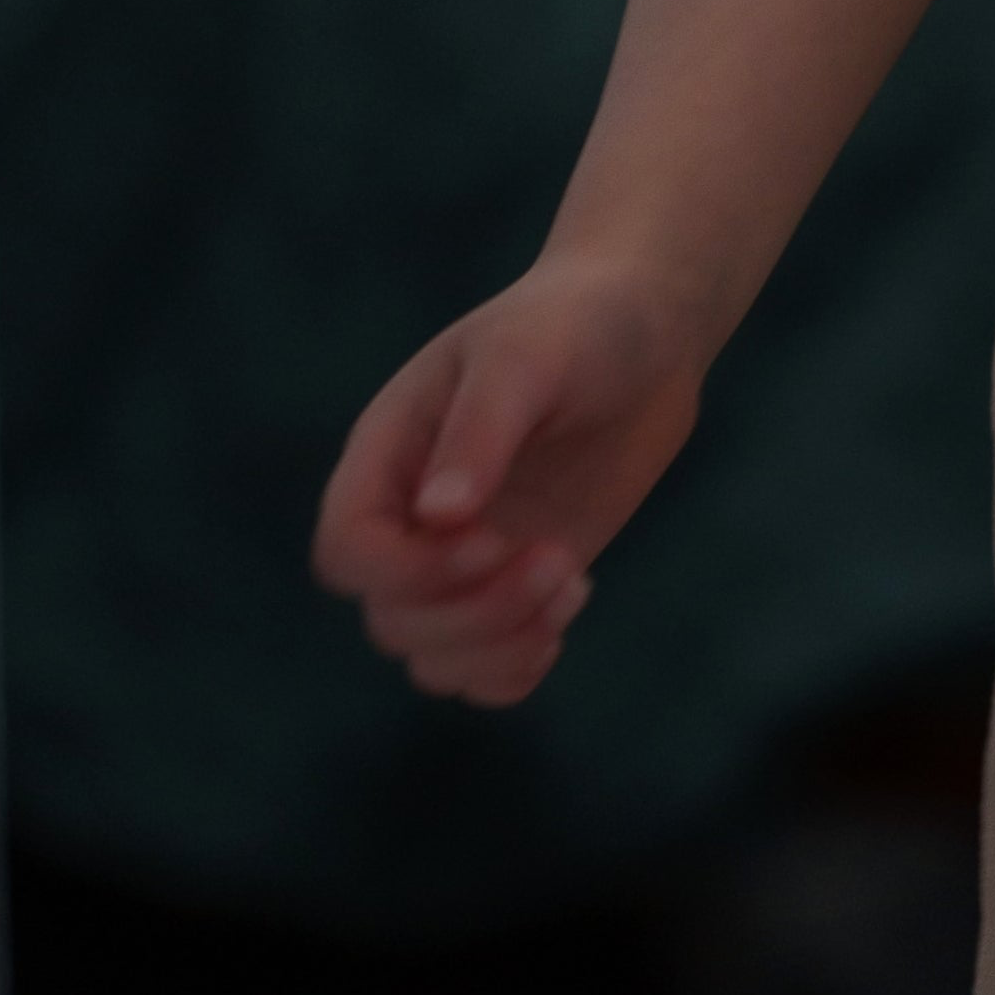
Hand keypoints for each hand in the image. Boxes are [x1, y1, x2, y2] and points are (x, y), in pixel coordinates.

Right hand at [311, 256, 708, 707]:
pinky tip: (563, 618)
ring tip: (573, 585)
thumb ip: (481, 430)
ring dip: (498, 645)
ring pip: (431, 653)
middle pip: (391, 617)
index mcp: (390, 454)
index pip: (348, 550)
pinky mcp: (513, 578)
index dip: (406, 570)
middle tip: (557, 560)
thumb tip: (437, 517)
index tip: (492, 539)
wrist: (647, 332)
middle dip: (473, 611)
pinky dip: (511, 670)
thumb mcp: (528, 357)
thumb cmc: (577, 323)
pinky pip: (478, 666)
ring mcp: (462, 555)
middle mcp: (413, 515)